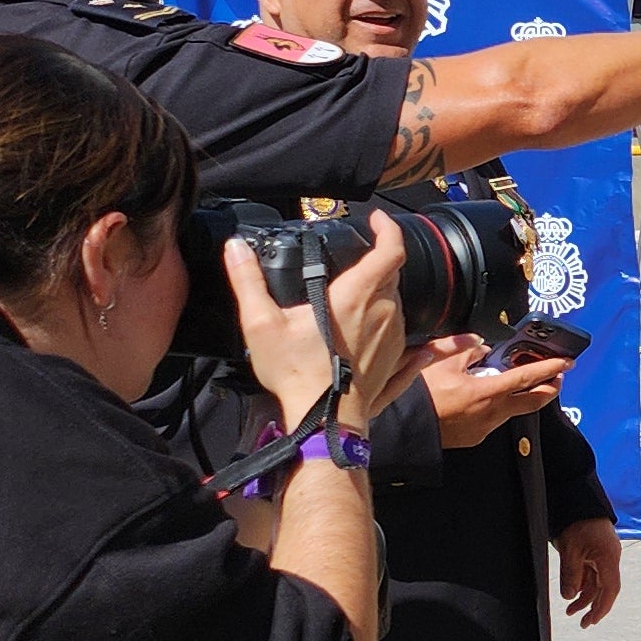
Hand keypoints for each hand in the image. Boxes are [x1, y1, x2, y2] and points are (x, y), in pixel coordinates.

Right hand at [236, 218, 416, 432]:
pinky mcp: (396, 360)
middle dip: (379, 259)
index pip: (391, 250)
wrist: (323, 421)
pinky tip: (387, 326)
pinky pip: (406, 334)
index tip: (377, 219)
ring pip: (396, 302)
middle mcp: (385, 311)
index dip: (389, 229)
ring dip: (382, 292)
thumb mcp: (262, 324)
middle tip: (358, 256)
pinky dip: (393, 322)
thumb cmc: (295, 372)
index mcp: (358, 295)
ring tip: (356, 291)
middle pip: (392, 274)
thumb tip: (235, 248)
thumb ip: (248, 282)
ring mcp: (396, 337)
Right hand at [419, 335, 571, 447]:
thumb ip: (466, 349)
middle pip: (534, 402)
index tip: (567, 362)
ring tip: (517, 382)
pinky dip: (498, 406)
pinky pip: (494, 419)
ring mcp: (485, 427)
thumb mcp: (441, 361)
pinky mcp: (475, 436)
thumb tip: (482, 347)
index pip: (528, 378)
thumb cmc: (419, 394)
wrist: (403, 429)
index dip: (551, 368)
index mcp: (487, 392)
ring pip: (513, 410)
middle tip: (557, 376)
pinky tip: (487, 397)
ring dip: (521, 397)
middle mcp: (492, 413)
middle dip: (551, 388)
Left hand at [553, 517, 622, 627]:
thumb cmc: (578, 522)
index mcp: (608, 558)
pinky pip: (591, 573)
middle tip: (582, 623)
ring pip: (596, 582)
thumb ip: (571, 575)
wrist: (578, 500)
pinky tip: (572, 593)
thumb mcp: (570, 551)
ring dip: (585, 597)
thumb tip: (569, 597)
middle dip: (593, 607)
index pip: (610, 589)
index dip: (602, 608)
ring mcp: (603, 556)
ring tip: (570, 611)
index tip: (592, 621)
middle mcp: (609, 559)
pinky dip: (582, 585)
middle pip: (604, 588)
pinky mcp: (595, 552)